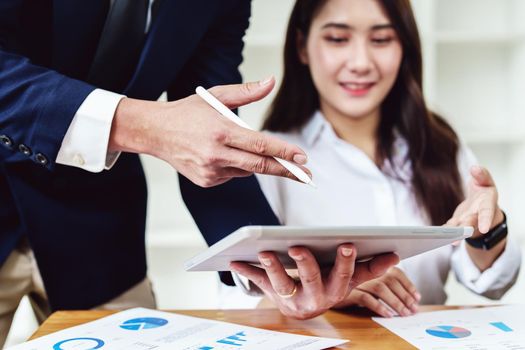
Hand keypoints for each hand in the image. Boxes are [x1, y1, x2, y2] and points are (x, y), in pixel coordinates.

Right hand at [109, 77, 309, 186]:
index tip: (302, 157)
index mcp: (220, 132)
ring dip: (252, 161)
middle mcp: (216, 154)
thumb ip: (246, 92)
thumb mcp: (216, 96)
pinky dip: (235, 166)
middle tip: (306, 174)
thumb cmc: (187, 112)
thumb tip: (271, 82)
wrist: (155, 132)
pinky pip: (232, 175)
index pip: (260, 145)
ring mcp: (210, 171)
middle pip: (259, 166)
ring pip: (246, 171)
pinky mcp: (206, 182)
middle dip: (285, 170)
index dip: (283, 152)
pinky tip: (220, 154)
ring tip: (235, 145)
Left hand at [230, 244, 398, 319]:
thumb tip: (396, 255)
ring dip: (273, 267)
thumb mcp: (349, 278)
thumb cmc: (329, 283)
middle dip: (307, 264)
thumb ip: (370, 267)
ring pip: (283, 283)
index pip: (347, 275)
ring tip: (265, 252)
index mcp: (338, 288)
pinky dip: (247, 271)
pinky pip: (259, 283)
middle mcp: (317, 296)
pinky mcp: (274, 295)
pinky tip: (234, 260)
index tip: (348, 244)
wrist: (305, 308)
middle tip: (298, 248)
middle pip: (314, 279)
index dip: (348, 262)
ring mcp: (293, 297)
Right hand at [341, 267, 419, 317]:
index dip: (409, 285)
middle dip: (405, 297)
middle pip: (391, 281)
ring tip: (404, 313)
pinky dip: (379, 306)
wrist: (326, 285)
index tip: (417, 298)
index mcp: (374, 263)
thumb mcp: (368, 279)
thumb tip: (406, 297)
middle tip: (413, 309)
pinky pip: (366, 299)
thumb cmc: (349, 283)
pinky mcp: (348, 291)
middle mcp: (366, 268)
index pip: (397, 273)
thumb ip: (383, 281)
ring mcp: (357, 279)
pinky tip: (387, 314)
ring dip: (395, 302)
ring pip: (381, 289)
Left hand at [446, 166, 503, 236]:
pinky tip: (436, 234)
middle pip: (472, 222)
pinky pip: (450, 226)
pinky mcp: (457, 221)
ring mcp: (466, 220)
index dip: (486, 220)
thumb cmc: (484, 193)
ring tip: (450, 241)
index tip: (484, 228)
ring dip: (454, 233)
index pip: (487, 212)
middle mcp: (477, 215)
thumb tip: (474, 168)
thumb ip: (482, 175)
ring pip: (460, 227)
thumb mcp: (486, 181)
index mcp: (487, 204)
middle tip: (460, 236)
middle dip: (466, 228)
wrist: (480, 204)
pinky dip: (444, 230)